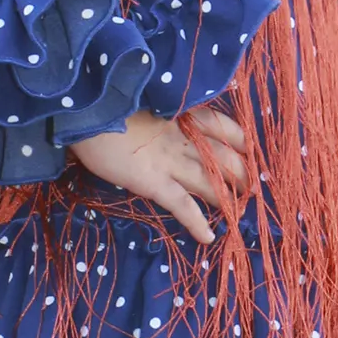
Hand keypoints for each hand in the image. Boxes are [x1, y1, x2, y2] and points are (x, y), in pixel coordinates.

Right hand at [67, 107, 247, 245]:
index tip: (250, 149)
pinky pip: (182, 205)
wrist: (82, 110)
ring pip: (210, 182)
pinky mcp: (153, 181)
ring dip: (229, 199)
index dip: (240, 140)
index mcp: (179, 115)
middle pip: (224, 158)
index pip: (221, 126)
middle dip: (243, 174)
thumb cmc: (105, 103)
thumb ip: (159, 110)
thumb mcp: (138, 100)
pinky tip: (209, 238)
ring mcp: (168, 161)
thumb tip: (167, 116)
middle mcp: (181, 139)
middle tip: (255, 188)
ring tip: (241, 214)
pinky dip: (196, 223)